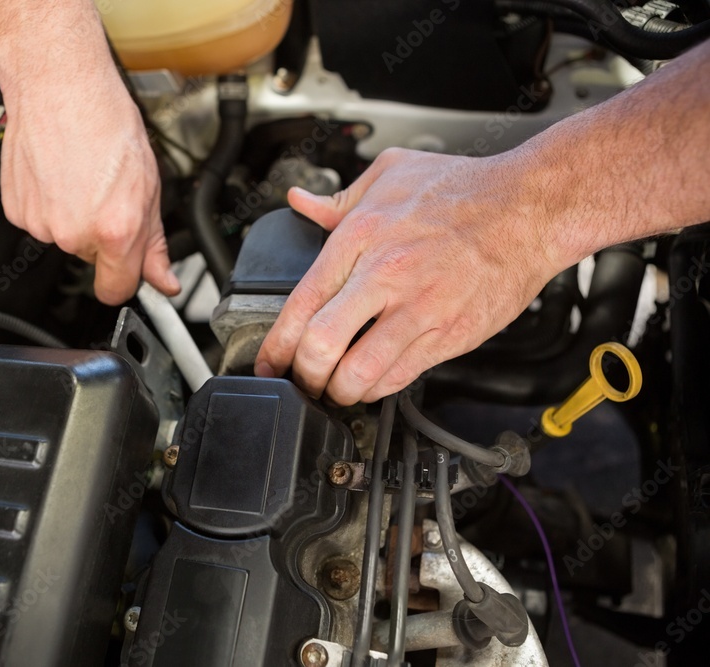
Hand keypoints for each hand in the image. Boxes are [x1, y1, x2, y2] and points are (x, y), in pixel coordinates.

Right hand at [0, 0, 178, 304]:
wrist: (59, 86)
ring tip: (82, 177)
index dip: (125, 280)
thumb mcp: (148, 185)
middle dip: (103, 235)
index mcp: (115, 230)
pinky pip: (40, 223)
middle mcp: (74, 233)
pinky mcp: (17, 211)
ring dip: (75, 217)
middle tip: (107, 193)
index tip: (126, 270)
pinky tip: (59, 176)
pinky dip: (49, 205)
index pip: (116, 290)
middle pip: (92, 260)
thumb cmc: (104, 121)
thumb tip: (162, 280)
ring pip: (66, 239)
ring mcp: (41, 224)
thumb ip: (154, 242)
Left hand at [254, 147, 568, 404]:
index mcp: (360, 238)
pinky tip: (370, 382)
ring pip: (359, 373)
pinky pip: (400, 377)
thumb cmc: (463, 189)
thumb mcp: (391, 173)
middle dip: (303, 375)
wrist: (531, 206)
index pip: (300, 304)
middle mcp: (385, 277)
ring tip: (334, 389)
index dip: (276, 346)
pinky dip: (376, 388)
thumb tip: (300, 204)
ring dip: (338, 391)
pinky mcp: (449, 335)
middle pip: (321, 347)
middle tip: (301, 381)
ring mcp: (418, 310)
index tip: (268, 363)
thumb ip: (338, 199)